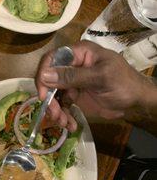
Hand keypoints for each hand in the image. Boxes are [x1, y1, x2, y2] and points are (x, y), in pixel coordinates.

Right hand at [36, 40, 152, 126]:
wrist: (135, 103)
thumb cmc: (123, 83)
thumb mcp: (100, 77)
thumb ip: (73, 76)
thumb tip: (44, 76)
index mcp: (79, 53)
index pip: (52, 59)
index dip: (43, 76)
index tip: (44, 95)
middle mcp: (73, 66)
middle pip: (49, 80)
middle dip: (50, 100)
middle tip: (55, 115)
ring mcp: (72, 82)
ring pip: (53, 95)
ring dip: (56, 111)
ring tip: (64, 123)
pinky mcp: (74, 96)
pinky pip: (61, 105)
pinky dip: (63, 116)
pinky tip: (70, 125)